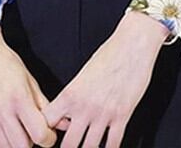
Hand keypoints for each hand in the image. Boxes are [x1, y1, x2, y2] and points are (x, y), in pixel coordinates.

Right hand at [0, 21, 65, 147]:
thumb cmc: (6, 62)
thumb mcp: (30, 80)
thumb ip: (45, 104)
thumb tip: (63, 122)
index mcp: (19, 98)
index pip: (39, 133)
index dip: (49, 139)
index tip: (49, 135)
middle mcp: (2, 110)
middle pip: (22, 146)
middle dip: (33, 144)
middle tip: (35, 134)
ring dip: (17, 146)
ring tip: (21, 134)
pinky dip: (1, 146)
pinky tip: (7, 137)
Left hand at [41, 11, 169, 147]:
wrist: (133, 44)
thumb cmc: (109, 53)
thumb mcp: (83, 73)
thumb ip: (74, 95)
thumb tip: (68, 112)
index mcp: (71, 93)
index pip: (48, 122)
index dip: (47, 131)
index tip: (49, 134)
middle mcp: (85, 106)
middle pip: (68, 144)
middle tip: (70, 146)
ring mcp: (104, 113)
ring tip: (87, 147)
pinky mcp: (122, 115)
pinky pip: (113, 144)